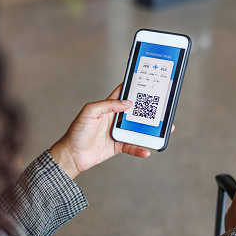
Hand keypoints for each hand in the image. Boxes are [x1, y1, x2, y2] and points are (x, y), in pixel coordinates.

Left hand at [50, 84, 168, 178]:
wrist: (71, 154)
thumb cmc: (77, 131)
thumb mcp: (90, 112)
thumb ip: (108, 105)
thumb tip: (127, 103)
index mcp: (107, 107)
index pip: (122, 93)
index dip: (133, 87)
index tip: (147, 81)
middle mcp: (114, 118)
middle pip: (134, 111)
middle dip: (147, 108)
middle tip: (162, 106)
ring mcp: (117, 132)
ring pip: (137, 129)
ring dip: (149, 130)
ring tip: (163, 129)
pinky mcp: (117, 146)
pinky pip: (132, 146)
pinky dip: (139, 149)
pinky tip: (147, 150)